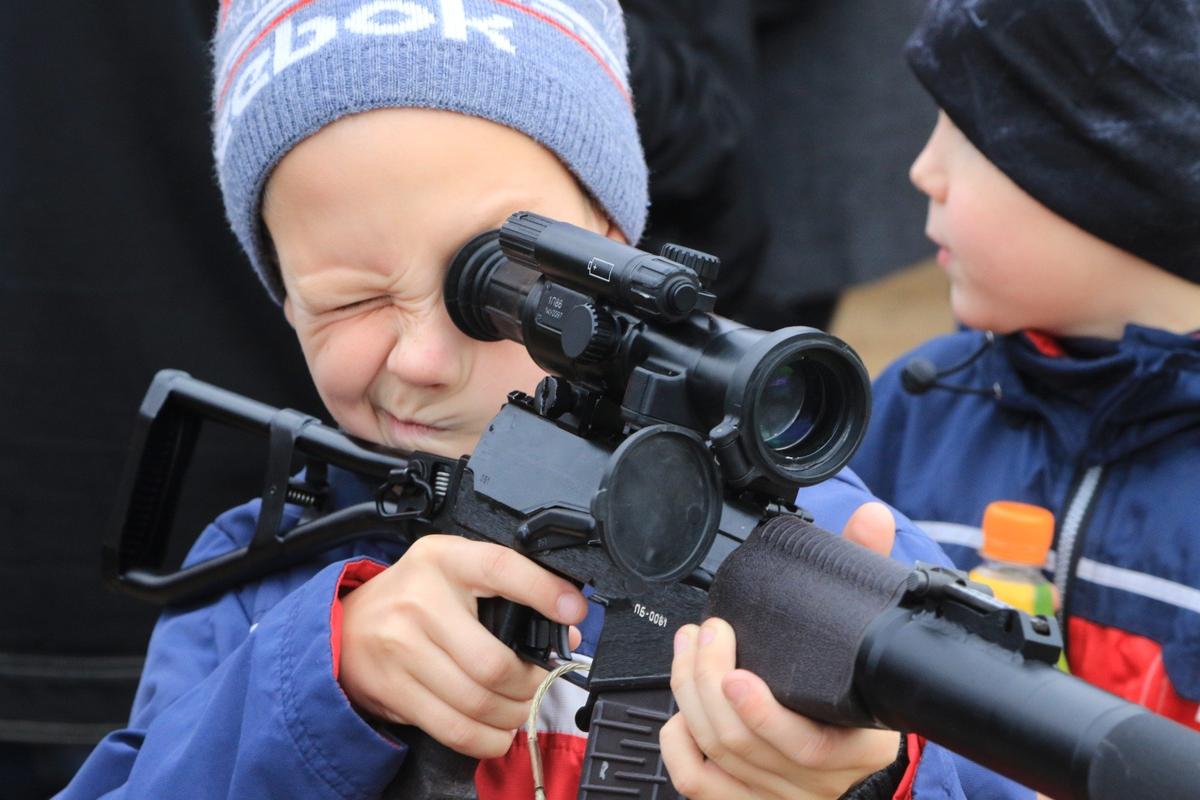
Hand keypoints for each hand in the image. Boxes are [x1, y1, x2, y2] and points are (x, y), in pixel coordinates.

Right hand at [338, 535, 585, 758]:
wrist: (343, 626)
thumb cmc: (413, 598)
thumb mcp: (454, 575)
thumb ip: (508, 593)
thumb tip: (566, 630)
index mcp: (445, 560)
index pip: (501, 567)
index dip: (542, 590)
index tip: (573, 609)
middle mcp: (420, 600)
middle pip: (494, 661)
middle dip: (530, 683)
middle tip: (538, 684)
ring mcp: (401, 646)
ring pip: (477, 700)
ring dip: (511, 715)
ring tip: (518, 709)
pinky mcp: (391, 687)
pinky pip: (452, 727)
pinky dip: (485, 739)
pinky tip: (496, 732)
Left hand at [660, 502, 902, 798]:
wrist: (864, 762)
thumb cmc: (866, 693)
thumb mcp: (875, 640)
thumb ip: (872, 572)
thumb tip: (871, 518)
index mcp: (858, 744)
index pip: (807, 745)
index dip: (764, 714)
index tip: (736, 674)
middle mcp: (817, 782)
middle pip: (742, 743)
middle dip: (708, 682)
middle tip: (705, 634)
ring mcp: (778, 795)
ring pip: (715, 757)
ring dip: (689, 697)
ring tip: (688, 647)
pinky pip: (698, 785)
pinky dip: (678, 746)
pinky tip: (678, 711)